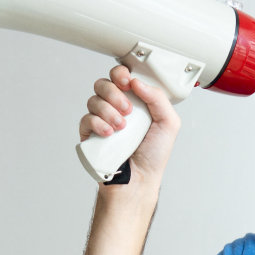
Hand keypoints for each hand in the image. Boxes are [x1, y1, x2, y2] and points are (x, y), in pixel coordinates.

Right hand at [78, 64, 181, 182]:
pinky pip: (86, 119)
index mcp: (135, 100)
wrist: (139, 179)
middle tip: (128, 110)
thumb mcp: (168, 123)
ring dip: (108, 111)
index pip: (121, 76)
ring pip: (94, 100)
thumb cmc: (154, 155)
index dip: (121, 75)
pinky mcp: (90, 133)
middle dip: (114, 94)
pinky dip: (98, 124)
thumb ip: (158, 98)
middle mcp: (117, 107)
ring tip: (122, 127)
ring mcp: (102, 119)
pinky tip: (109, 134)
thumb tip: (137, 81)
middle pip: (103, 84)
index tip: (128, 84)